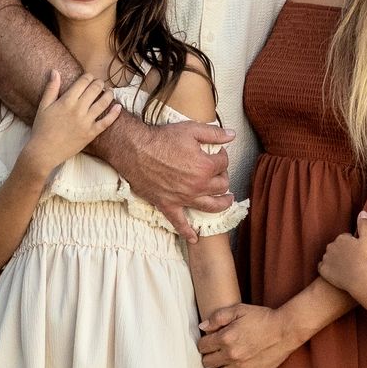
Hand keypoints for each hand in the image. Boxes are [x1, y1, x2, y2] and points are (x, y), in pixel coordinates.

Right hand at [21, 68, 118, 174]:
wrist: (44, 151)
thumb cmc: (42, 128)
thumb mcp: (43, 106)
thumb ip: (51, 88)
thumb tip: (55, 71)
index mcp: (67, 101)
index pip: (83, 82)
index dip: (88, 77)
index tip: (90, 77)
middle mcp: (78, 109)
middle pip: (95, 90)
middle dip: (99, 83)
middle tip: (100, 83)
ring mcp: (86, 122)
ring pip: (103, 103)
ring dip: (109, 94)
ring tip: (110, 91)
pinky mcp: (91, 133)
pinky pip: (106, 122)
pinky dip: (114, 114)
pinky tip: (118, 107)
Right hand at [110, 111, 233, 238]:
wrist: (135, 150)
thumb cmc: (161, 138)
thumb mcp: (191, 130)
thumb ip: (214, 134)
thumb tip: (231, 135)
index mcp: (205, 167)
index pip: (223, 163)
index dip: (222, 156)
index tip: (217, 153)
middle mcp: (197, 186)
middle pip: (221, 185)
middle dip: (223, 177)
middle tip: (219, 171)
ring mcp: (183, 198)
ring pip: (210, 206)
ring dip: (222, 204)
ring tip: (227, 201)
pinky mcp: (168, 205)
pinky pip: (179, 223)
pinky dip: (187, 232)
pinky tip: (194, 238)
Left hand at [198, 302, 294, 367]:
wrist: (285, 330)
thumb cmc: (262, 318)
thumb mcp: (239, 309)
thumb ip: (218, 317)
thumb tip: (202, 327)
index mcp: (226, 337)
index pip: (202, 346)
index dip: (203, 343)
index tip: (208, 342)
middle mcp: (231, 354)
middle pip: (206, 362)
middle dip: (207, 357)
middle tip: (213, 353)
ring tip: (217, 366)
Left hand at [317, 208, 366, 299]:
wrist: (359, 278)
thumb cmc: (365, 259)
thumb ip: (364, 225)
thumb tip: (362, 212)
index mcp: (341, 238)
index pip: (345, 239)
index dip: (352, 246)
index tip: (357, 252)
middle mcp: (331, 246)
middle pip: (336, 247)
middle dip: (342, 252)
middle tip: (352, 260)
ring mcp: (326, 258)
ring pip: (329, 257)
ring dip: (335, 260)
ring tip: (345, 268)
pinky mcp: (322, 270)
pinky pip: (323, 267)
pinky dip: (328, 269)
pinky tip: (336, 273)